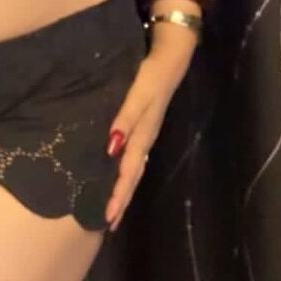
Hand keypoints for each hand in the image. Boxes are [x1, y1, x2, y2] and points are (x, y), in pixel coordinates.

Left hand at [104, 54, 183, 230]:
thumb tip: (111, 149)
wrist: (172, 57)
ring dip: (124, 188)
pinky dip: (126, 170)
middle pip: (132, 176)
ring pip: (134, 168)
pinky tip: (119, 169)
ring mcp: (146, 132)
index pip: (128, 173)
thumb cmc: (153, 75)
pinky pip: (134, 155)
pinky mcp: (145, 123)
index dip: (118, 195)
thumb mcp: (139, 95)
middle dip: (122, 199)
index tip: (108, 219)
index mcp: (143, 136)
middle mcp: (145, 138)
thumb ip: (126, 118)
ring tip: (114, 206)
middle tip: (110, 223)